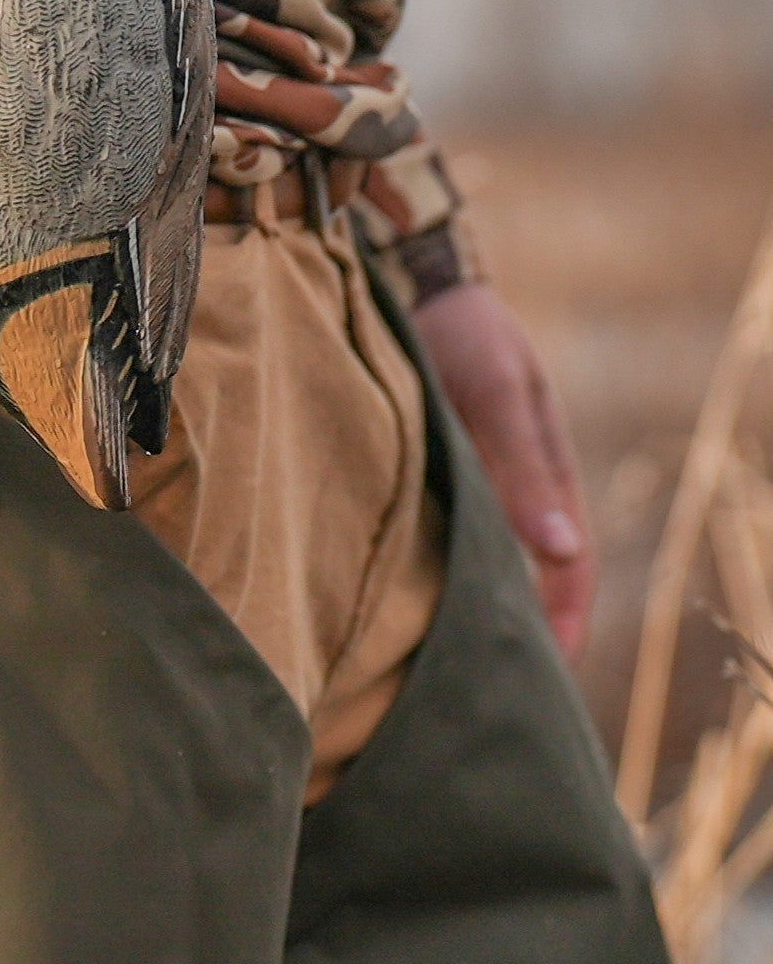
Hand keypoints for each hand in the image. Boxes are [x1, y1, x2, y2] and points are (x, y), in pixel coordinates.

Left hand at [412, 281, 594, 657]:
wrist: (414, 279)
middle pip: (523, 569)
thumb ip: (521, 464)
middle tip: (495, 684)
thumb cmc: (467, 332)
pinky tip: (397, 592)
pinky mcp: (424, 461)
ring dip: (468, 597)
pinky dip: (427, 560)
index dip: (563, 618)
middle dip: (517, 624)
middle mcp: (509, 480)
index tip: (552, 670)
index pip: (566, 564)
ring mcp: (468, 472)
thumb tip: (561, 550)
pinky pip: (433, 524)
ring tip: (442, 657)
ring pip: (476, 552)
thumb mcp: (498, 393)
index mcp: (545, 470)